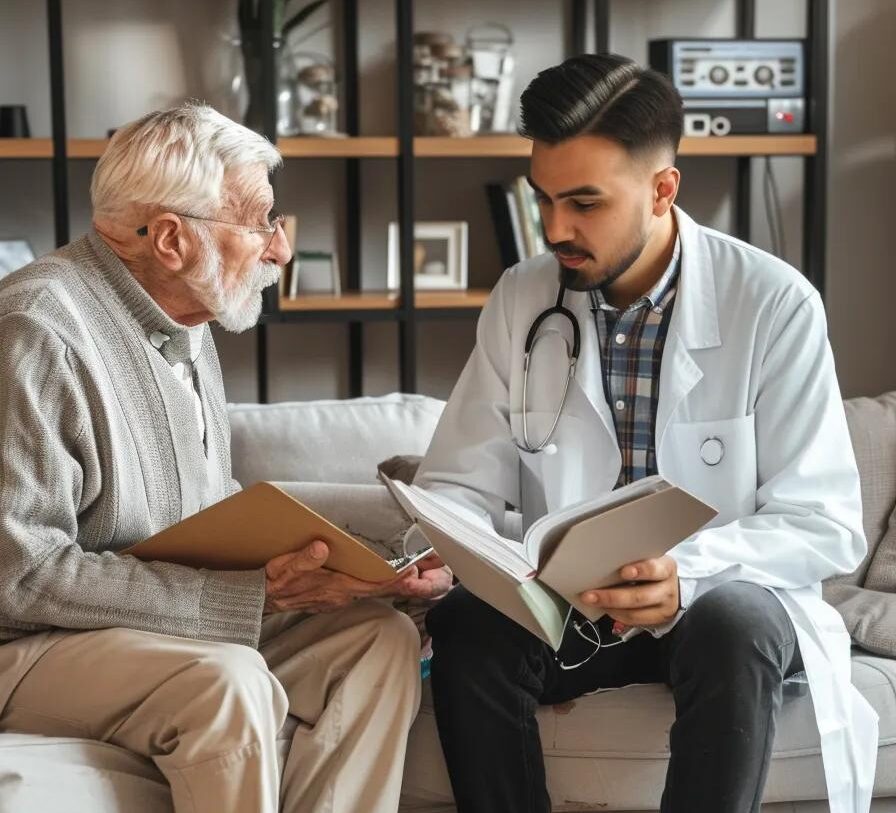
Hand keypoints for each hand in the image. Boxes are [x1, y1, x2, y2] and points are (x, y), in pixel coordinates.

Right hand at [263, 540, 451, 614]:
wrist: (259, 601)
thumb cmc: (272, 581)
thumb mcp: (282, 568)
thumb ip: (302, 559)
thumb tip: (322, 547)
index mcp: (333, 585)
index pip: (371, 583)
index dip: (394, 577)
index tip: (414, 570)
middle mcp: (340, 594)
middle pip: (379, 588)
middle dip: (404, 580)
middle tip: (428, 568)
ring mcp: (337, 598)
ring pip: (372, 590)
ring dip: (393, 582)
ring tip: (416, 569)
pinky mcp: (333, 597)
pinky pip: (361, 590)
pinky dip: (377, 583)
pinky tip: (385, 575)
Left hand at [579, 555, 679, 628]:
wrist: (671, 589)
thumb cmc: (653, 570)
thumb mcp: (649, 559)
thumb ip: (633, 560)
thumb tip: (603, 561)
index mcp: (666, 568)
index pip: (655, 569)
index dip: (640, 571)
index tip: (624, 571)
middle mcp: (667, 589)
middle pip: (640, 596)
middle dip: (612, 596)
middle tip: (591, 594)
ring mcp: (664, 608)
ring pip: (635, 613)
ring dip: (610, 608)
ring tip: (593, 601)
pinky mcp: (657, 621)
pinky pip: (633, 621)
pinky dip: (616, 615)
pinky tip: (604, 608)